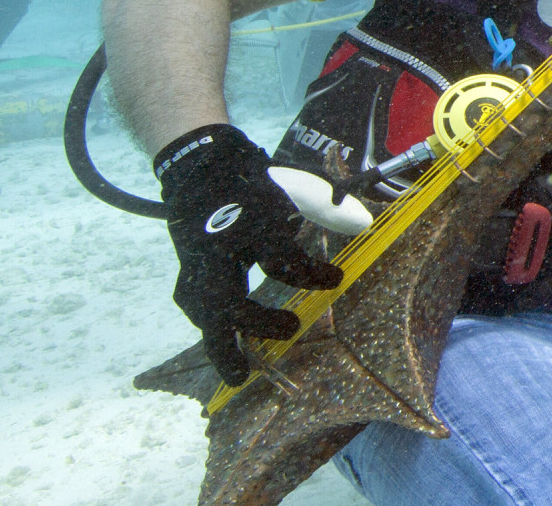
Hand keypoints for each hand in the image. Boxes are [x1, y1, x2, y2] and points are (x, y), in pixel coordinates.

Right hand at [157, 124, 342, 384]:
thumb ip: (329, 209)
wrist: (202, 177)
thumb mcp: (293, 191)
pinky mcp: (188, 281)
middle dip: (256, 319)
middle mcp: (217, 248)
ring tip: (241, 373)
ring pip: (204, 312)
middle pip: (226, 295)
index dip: (308, 272)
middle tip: (289, 329)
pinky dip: (216, 336)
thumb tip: (363, 223)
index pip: (279, 255)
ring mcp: (195, 266)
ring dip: (224, 342)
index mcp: (246, 222)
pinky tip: (231, 358)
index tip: (336, 278)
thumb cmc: (253, 191)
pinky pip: (200, 315)